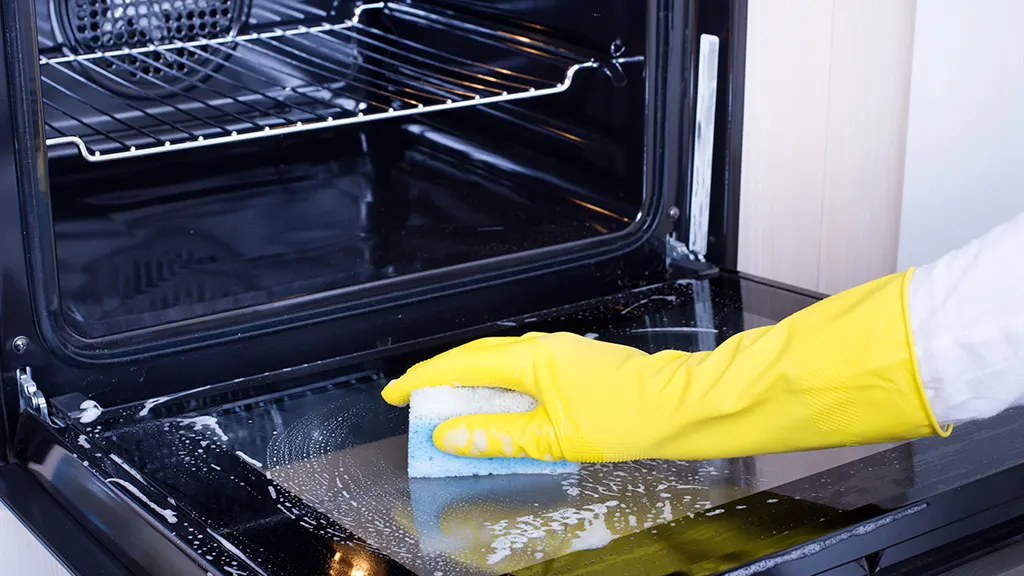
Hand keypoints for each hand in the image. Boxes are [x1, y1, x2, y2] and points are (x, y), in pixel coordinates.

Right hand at [384, 332, 687, 461]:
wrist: (679, 405)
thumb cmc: (624, 418)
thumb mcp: (553, 438)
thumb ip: (497, 436)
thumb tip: (450, 434)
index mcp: (530, 359)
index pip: (461, 365)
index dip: (423, 379)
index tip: (395, 392)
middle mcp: (540, 346)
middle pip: (475, 357)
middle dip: (440, 379)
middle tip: (413, 401)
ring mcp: (557, 351)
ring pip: (497, 362)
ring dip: (468, 383)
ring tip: (448, 408)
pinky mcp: (570, 362)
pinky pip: (519, 368)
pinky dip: (496, 386)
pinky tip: (497, 407)